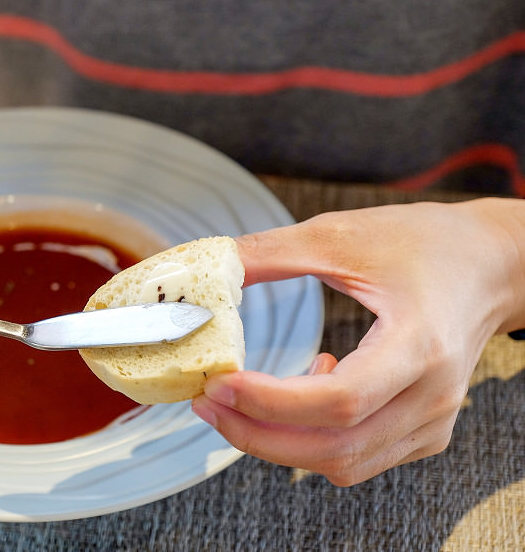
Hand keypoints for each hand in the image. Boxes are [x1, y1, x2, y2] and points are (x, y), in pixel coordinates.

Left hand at [192, 199, 524, 484]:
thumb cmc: (423, 244)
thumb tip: (209, 269)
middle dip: (257, 433)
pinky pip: (357, 456)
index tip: (219, 381)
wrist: (490, 265)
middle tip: (207, 400)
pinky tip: (296, 394)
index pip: (339, 401)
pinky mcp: (425, 431)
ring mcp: (433, 421)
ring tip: (234, 400)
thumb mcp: (341, 235)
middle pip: (336, 447)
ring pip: (343, 462)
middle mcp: (433, 396)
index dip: (271, 402)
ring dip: (276, 442)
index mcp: (419, 345)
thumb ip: (271, 253)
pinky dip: (310, 440)